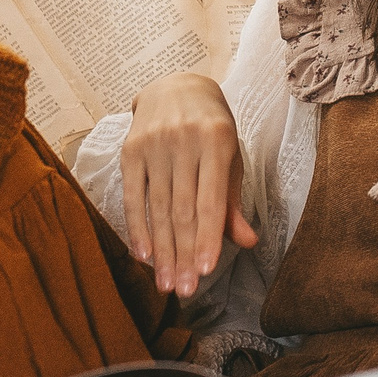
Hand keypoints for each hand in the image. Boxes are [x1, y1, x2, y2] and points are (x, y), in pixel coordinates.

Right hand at [121, 72, 255, 297]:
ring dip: (162, 250)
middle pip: (182, 209)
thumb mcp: (231, 157)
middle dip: (183, 254)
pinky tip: (144, 254)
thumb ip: (233, 201)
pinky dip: (137, 228)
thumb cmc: (212, 128)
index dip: (207, 237)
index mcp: (217, 140)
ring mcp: (154, 144)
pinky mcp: (130, 149)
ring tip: (166, 283)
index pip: (211, 199)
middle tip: (184, 290)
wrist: (175, 86)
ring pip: (158, 208)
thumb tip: (247, 242)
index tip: (205, 271)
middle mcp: (184, 140)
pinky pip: (133, 196)